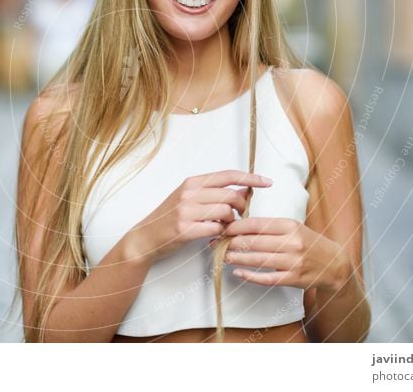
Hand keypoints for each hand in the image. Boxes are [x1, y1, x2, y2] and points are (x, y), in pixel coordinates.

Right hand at [128, 170, 272, 263]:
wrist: (145, 237)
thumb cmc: (169, 217)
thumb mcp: (189, 198)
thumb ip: (213, 192)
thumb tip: (244, 188)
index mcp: (192, 182)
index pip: (228, 175)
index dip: (250, 177)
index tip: (267, 182)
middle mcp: (189, 193)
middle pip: (230, 195)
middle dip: (241, 207)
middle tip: (238, 215)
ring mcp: (186, 211)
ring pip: (226, 212)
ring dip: (231, 221)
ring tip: (224, 226)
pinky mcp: (185, 229)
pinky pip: (216, 229)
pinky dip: (221, 233)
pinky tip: (215, 235)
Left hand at [212, 217, 351, 292]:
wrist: (334, 264)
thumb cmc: (308, 242)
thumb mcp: (293, 226)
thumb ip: (269, 225)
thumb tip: (239, 221)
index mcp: (290, 226)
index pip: (256, 224)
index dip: (235, 226)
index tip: (221, 227)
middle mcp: (292, 243)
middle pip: (253, 242)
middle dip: (230, 242)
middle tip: (216, 243)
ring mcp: (293, 262)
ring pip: (257, 260)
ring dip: (236, 258)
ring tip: (222, 256)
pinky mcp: (293, 279)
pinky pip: (266, 278)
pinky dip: (249, 276)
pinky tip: (237, 273)